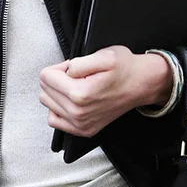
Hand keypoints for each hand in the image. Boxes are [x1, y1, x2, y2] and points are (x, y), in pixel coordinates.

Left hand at [39, 46, 173, 136]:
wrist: (142, 85)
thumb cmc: (125, 69)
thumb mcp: (104, 55)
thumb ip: (79, 62)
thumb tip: (65, 71)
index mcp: (79, 94)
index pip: (45, 76)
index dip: (60, 67)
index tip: (76, 68)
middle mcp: (77, 113)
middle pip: (44, 89)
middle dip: (59, 79)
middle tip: (79, 76)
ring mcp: (80, 124)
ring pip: (48, 103)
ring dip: (59, 93)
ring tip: (79, 87)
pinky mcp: (83, 130)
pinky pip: (55, 120)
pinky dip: (60, 108)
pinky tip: (73, 101)